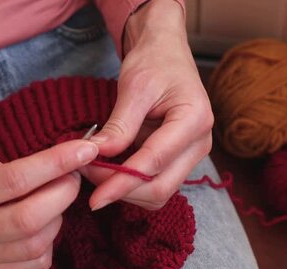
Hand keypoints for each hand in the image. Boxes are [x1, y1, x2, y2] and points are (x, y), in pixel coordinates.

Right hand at [0, 141, 97, 268]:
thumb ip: (4, 163)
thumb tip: (54, 167)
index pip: (15, 180)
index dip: (56, 163)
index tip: (85, 149)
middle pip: (31, 218)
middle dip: (64, 192)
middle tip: (73, 175)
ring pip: (38, 243)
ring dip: (58, 216)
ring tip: (53, 198)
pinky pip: (36, 263)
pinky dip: (50, 240)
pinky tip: (43, 223)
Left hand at [81, 0, 212, 210]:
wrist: (166, 54)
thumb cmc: (155, 62)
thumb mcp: (134, 87)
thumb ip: (119, 125)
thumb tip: (97, 155)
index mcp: (194, 120)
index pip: (155, 162)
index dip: (123, 183)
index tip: (95, 198)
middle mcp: (200, 144)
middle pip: (161, 188)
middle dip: (122, 189)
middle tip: (86, 176)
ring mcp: (191, 155)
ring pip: (158, 193)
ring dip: (125, 190)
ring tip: (96, 170)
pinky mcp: (179, 160)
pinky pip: (155, 184)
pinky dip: (130, 184)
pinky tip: (110, 169)